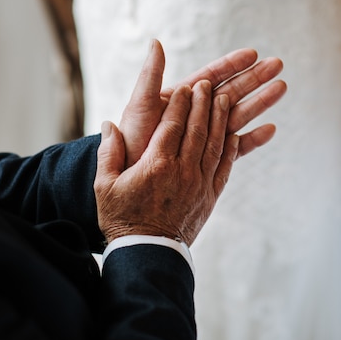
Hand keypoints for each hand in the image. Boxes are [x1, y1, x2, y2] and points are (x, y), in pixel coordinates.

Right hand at [95, 81, 237, 244]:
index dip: (181, 104)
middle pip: (198, 129)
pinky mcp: (210, 197)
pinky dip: (232, 149)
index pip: (173, 124)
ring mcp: (199, 184)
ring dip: (221, 119)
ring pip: (215, 144)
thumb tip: (109, 125)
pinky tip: (235, 134)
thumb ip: (108, 153)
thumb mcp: (105, 186)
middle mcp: (182, 170)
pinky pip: (224, 167)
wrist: (148, 254)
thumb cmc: (122, 219)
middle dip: (204, 103)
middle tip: (208, 85)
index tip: (187, 87)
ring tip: (225, 99)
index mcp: (156, 164)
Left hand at [119, 39, 286, 165]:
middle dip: (254, 78)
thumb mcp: (140, 105)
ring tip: (282, 88)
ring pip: (238, 115)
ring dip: (260, 102)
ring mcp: (204, 137)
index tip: (252, 53)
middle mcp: (196, 116)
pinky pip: (235, 148)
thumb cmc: (132, 141)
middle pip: (231, 92)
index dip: (232, 64)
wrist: (131, 180)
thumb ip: (151, 76)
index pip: (212, 76)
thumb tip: (156, 41)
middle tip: (278, 65)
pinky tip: (271, 130)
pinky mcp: (209, 159)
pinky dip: (253, 139)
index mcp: (181, 99)